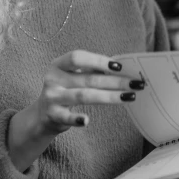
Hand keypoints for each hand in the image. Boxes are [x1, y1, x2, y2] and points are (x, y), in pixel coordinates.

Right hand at [8, 50, 144, 171]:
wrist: (42, 116)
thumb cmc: (66, 91)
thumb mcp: (73, 78)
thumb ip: (91, 72)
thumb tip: (123, 70)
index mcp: (58, 65)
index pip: (77, 57)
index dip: (98, 60)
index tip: (120, 66)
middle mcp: (53, 79)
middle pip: (88, 78)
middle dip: (115, 81)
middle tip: (136, 84)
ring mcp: (52, 97)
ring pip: (83, 96)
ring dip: (109, 96)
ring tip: (129, 97)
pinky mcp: (52, 116)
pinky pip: (66, 117)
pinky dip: (76, 119)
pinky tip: (87, 120)